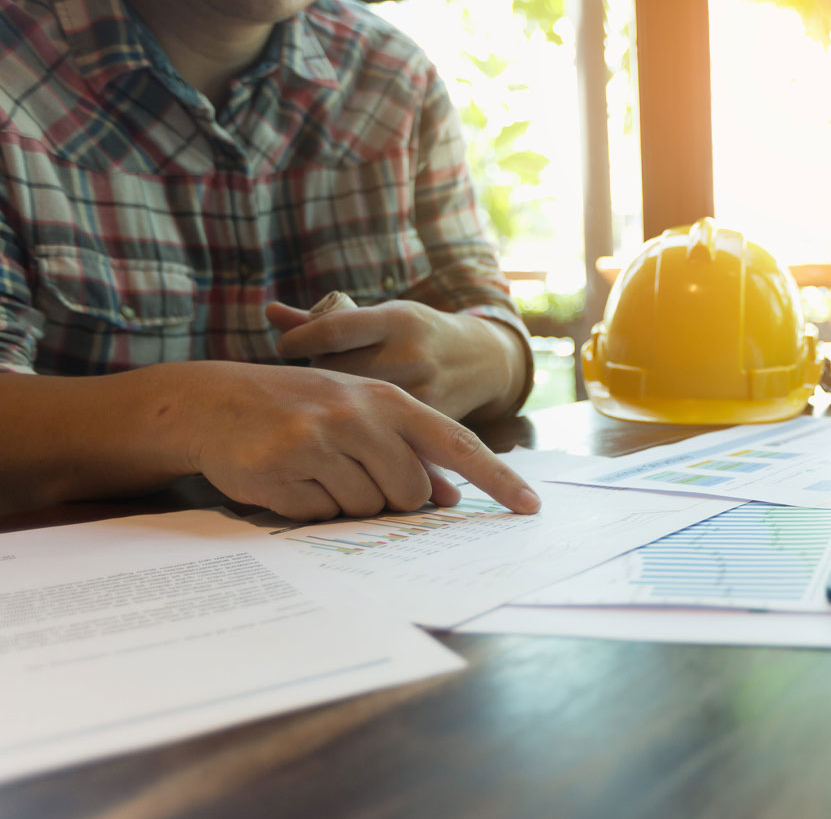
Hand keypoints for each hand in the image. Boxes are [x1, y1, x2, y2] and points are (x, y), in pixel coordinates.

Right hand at [170, 362, 540, 520]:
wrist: (215, 401)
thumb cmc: (300, 409)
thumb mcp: (359, 413)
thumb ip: (406, 449)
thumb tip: (447, 496)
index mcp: (389, 399)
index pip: (459, 443)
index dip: (497, 478)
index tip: (530, 508)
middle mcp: (360, 415)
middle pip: (410, 491)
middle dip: (390, 498)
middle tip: (351, 473)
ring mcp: (321, 440)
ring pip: (366, 507)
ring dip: (345, 503)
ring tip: (315, 469)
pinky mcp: (285, 467)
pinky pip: (320, 515)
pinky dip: (308, 507)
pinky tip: (288, 477)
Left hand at [266, 300, 525, 421]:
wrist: (483, 360)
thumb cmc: (417, 333)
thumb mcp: (382, 317)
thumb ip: (326, 320)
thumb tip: (269, 311)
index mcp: (396, 320)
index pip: (333, 328)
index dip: (299, 339)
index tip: (285, 347)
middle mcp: (410, 352)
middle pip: (338, 372)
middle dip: (315, 379)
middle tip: (305, 381)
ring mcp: (423, 387)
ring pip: (357, 407)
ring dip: (334, 409)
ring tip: (325, 404)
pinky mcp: (430, 418)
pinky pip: (382, 430)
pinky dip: (361, 431)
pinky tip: (351, 427)